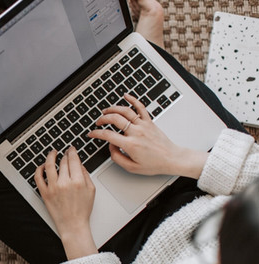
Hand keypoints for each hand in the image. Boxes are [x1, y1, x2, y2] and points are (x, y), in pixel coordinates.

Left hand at [34, 147, 97, 258]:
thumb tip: (79, 164)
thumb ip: (85, 174)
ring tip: (52, 153)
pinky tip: (42, 166)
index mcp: (78, 181)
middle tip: (65, 152)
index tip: (71, 149)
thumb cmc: (82, 210)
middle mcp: (65, 183)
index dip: (72, 151)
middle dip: (64, 155)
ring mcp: (53, 188)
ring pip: (49, 165)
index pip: (73, 160)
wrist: (73, 225)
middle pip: (63, 162)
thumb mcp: (91, 190)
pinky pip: (38, 177)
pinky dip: (39, 169)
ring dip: (50, 156)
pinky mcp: (45, 193)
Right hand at [88, 94, 207, 177]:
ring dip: (113, 109)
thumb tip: (111, 147)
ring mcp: (143, 125)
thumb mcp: (132, 168)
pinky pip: (140, 107)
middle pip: (115, 119)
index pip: (108, 135)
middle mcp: (136, 132)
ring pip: (125, 111)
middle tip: (98, 122)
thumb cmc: (155, 164)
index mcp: (131, 145)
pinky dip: (133, 99)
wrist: (172, 159)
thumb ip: (117, 158)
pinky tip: (126, 95)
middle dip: (103, 119)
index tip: (91, 133)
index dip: (96, 133)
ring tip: (106, 111)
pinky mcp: (149, 122)